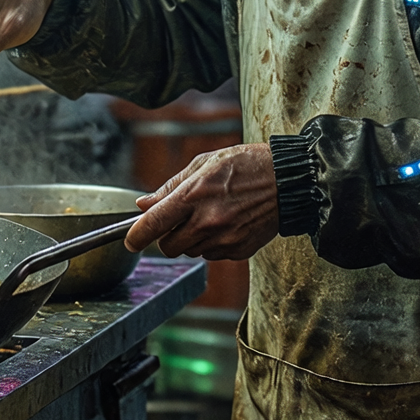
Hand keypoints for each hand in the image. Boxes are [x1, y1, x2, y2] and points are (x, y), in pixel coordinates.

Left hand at [127, 143, 279, 259]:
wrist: (288, 181)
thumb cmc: (246, 165)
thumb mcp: (205, 164)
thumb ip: (171, 187)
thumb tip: (144, 204)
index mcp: (193, 196)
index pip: (153, 225)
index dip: (135, 236)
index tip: (131, 240)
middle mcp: (206, 222)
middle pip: (169, 247)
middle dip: (168, 237)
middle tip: (181, 219)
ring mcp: (224, 239)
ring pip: (191, 252)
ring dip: (193, 239)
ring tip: (212, 215)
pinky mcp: (238, 251)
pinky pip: (213, 254)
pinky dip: (214, 243)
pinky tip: (228, 223)